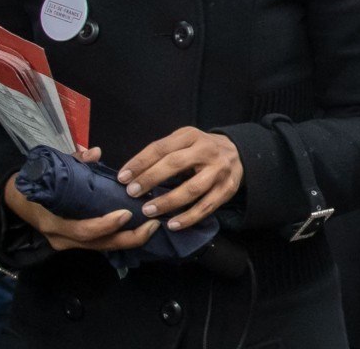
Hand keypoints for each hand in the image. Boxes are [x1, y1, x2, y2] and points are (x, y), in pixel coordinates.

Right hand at [3, 146, 159, 251]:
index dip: (106, 225)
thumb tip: (95, 152)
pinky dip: (120, 238)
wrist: (15, 201)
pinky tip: (139, 229)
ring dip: (129, 240)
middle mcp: (62, 238)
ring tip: (152, 227)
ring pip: (103, 248)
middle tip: (153, 224)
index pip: (83, 229)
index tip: (126, 213)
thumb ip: (73, 162)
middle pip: (99, 245)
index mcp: (53, 221)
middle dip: (129, 238)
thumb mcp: (50, 170)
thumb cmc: (36, 183)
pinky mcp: (76, 243)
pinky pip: (101, 244)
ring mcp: (68, 244)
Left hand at [116, 126, 241, 230]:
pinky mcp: (228, 189)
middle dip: (150, 179)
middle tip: (132, 193)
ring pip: (192, 189)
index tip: (122, 177)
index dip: (140, 162)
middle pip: (175, 164)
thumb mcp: (184, 141)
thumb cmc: (199, 150)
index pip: (161, 147)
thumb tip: (132, 173)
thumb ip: (163, 153)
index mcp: (191, 135)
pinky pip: (206, 207)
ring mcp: (219, 171)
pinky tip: (172, 225)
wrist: (237, 152)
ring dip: (168, 201)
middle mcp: (207, 150)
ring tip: (148, 211)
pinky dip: (188, 218)